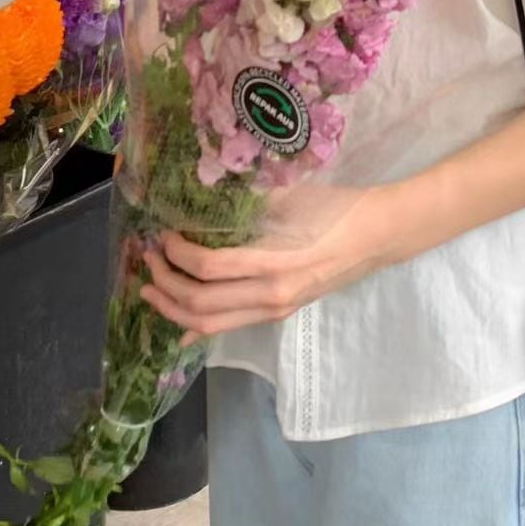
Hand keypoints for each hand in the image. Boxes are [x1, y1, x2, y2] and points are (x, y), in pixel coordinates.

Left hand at [140, 183, 397, 339]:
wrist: (377, 236)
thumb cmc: (336, 209)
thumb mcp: (290, 199)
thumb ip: (246, 205)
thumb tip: (201, 202)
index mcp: (273, 264)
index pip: (209, 269)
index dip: (178, 254)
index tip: (162, 234)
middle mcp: (270, 297)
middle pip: (200, 304)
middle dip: (166, 283)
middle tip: (147, 259)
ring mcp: (275, 311)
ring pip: (210, 324)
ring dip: (174, 308)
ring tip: (151, 289)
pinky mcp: (278, 314)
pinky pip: (229, 326)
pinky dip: (198, 327)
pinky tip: (179, 324)